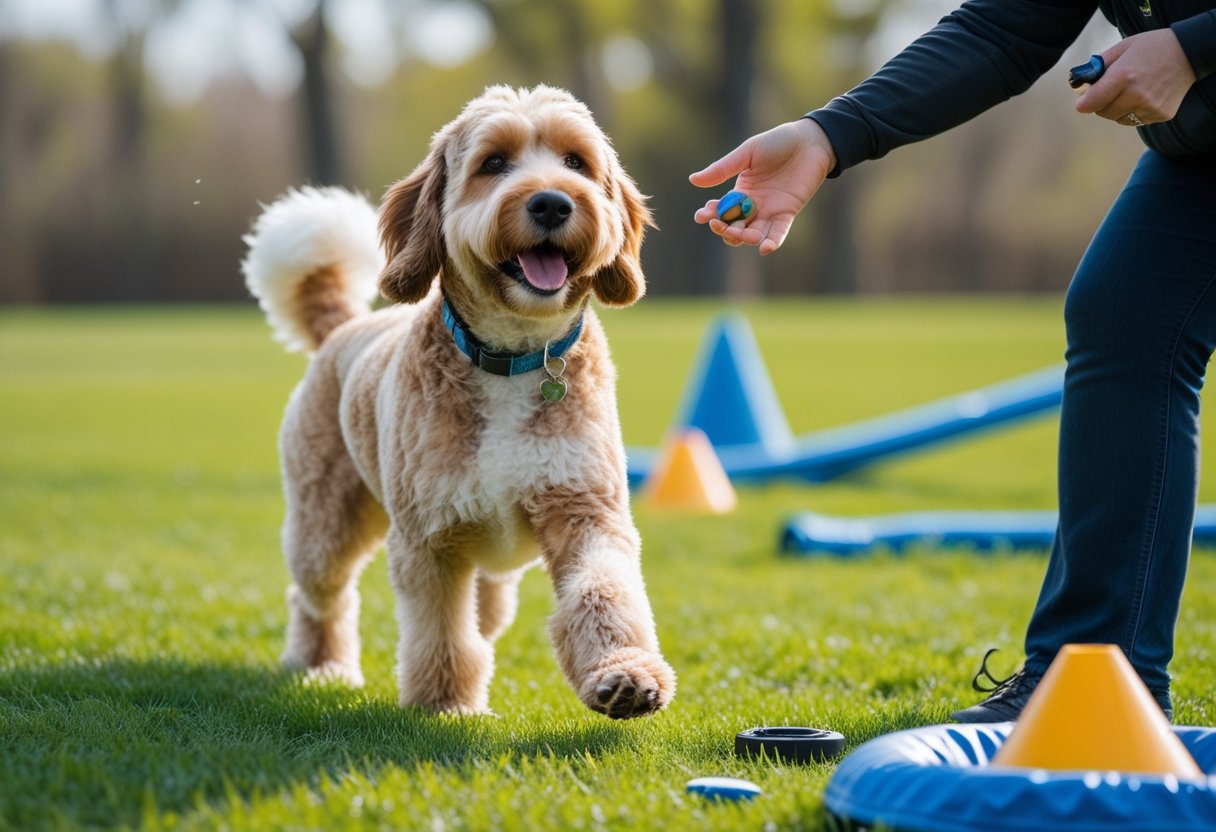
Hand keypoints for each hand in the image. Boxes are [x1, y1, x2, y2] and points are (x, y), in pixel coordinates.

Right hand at [689, 118, 835, 255]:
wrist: (810, 140)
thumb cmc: (778, 142)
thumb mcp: (747, 153)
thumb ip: (723, 169)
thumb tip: (693, 180)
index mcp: (740, 191)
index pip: (721, 209)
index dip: (710, 215)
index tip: (701, 216)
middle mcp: (753, 205)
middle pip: (734, 226)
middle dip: (725, 229)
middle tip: (719, 225)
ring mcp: (770, 211)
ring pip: (752, 233)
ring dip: (744, 237)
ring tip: (743, 234)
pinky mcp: (788, 213)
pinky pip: (778, 232)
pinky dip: (772, 242)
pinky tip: (765, 248)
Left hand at [1076, 29, 1196, 125]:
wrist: (1188, 52)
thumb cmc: (1150, 48)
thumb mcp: (1122, 48)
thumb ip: (1098, 66)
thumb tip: (1078, 85)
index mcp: (1124, 75)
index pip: (1092, 103)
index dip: (1084, 104)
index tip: (1082, 102)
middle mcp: (1137, 94)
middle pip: (1103, 113)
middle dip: (1101, 104)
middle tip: (1109, 91)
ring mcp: (1150, 107)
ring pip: (1119, 119)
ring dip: (1118, 109)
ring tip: (1130, 91)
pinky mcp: (1160, 115)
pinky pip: (1136, 121)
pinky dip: (1134, 112)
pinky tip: (1145, 96)